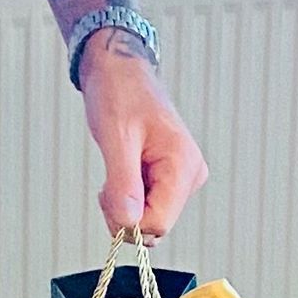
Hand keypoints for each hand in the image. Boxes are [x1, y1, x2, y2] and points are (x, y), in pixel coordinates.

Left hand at [76, 38, 207, 238]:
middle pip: (155, 225)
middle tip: (107, 183)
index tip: (107, 193)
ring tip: (114, 172)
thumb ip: (123, 183)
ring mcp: (182, 177)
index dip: (128, 220)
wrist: (119, 72)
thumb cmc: (118, 95)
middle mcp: (190, 175)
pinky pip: (148, 206)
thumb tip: (129, 224)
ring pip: (150, 218)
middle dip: (124, 213)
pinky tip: (121, 173)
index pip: (159, 223)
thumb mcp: (116, 138)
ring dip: (124, 205)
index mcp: (183, 165)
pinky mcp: (170, 178)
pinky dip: (127, 198)